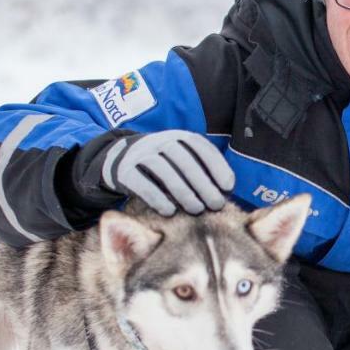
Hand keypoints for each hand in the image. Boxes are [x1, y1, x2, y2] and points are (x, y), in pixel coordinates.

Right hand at [101, 130, 234, 214]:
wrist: (122, 160)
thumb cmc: (165, 166)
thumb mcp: (184, 160)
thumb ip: (204, 170)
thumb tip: (227, 189)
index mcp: (179, 137)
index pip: (200, 146)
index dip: (216, 165)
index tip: (228, 187)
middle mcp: (160, 141)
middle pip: (183, 160)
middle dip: (202, 183)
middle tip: (216, 204)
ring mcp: (141, 154)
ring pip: (163, 169)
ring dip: (183, 191)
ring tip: (197, 210)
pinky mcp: (125, 170)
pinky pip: (142, 183)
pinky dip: (157, 198)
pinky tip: (170, 211)